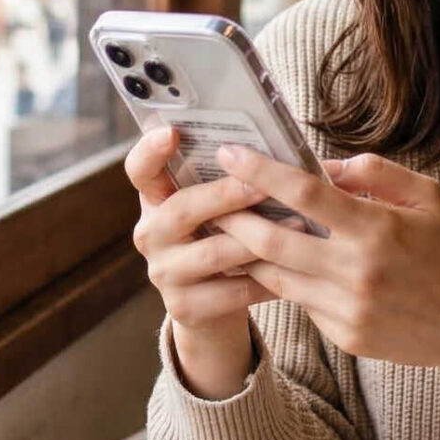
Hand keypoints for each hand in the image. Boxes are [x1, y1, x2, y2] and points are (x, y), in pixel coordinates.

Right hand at [124, 129, 275, 395]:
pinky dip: (266, 279)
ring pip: (213, 253)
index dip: (150, 150)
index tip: (172, 131)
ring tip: (300, 225)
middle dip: (226, 195)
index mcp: (156, 200)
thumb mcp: (217, 208)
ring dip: (258, 239)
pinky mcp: (183, 307)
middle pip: (181, 209)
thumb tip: (280, 154)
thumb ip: (230, 180)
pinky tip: (294, 270)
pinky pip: (231, 292)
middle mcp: (151, 234)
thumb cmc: (224, 238)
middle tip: (264, 185)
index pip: (140, 170)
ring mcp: (163, 273)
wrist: (212, 307)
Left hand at [210, 146, 439, 411]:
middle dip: (231, 216)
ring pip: (276, 276)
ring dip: (247, 252)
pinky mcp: (345, 337)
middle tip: (209, 198)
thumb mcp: (428, 197)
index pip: (303, 193)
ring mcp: (348, 309)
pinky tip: (273, 266)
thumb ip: (375, 173)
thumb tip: (324, 164)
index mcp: (377, 228)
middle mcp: (357, 271)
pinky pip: (300, 303)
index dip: (260, 171)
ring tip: (228, 229)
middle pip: (272, 240)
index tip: (229, 154)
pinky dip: (285, 282)